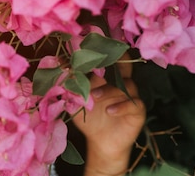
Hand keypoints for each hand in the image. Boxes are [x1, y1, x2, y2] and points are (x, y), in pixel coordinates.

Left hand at [73, 57, 145, 175]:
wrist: (100, 142)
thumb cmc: (88, 118)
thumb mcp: (74, 102)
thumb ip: (68, 86)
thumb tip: (57, 67)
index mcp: (105, 77)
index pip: (103, 60)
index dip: (93, 55)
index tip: (79, 52)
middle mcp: (119, 83)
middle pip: (123, 65)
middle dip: (114, 61)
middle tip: (99, 63)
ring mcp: (130, 95)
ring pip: (127, 85)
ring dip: (109, 89)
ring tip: (94, 97)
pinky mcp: (137, 110)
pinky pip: (134, 104)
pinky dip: (122, 106)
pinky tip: (109, 111)